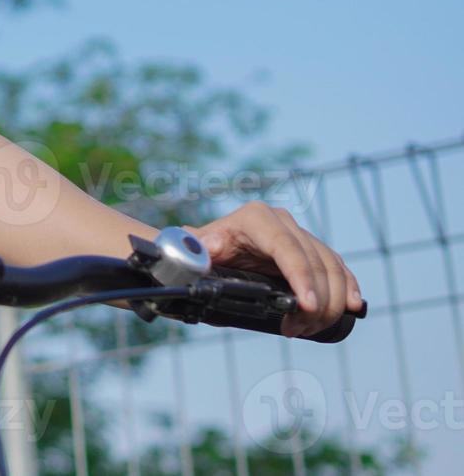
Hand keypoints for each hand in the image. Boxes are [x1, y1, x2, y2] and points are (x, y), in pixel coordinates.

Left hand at [187, 201, 364, 337]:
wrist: (211, 250)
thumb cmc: (203, 250)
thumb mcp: (198, 248)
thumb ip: (196, 247)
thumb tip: (202, 247)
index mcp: (256, 218)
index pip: (287, 248)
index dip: (301, 277)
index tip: (306, 306)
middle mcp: (283, 222)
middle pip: (315, 262)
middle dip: (314, 302)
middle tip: (298, 329)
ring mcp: (301, 235)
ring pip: (332, 268)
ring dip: (330, 303)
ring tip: (309, 328)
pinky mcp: (313, 250)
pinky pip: (339, 268)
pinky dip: (348, 288)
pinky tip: (352, 307)